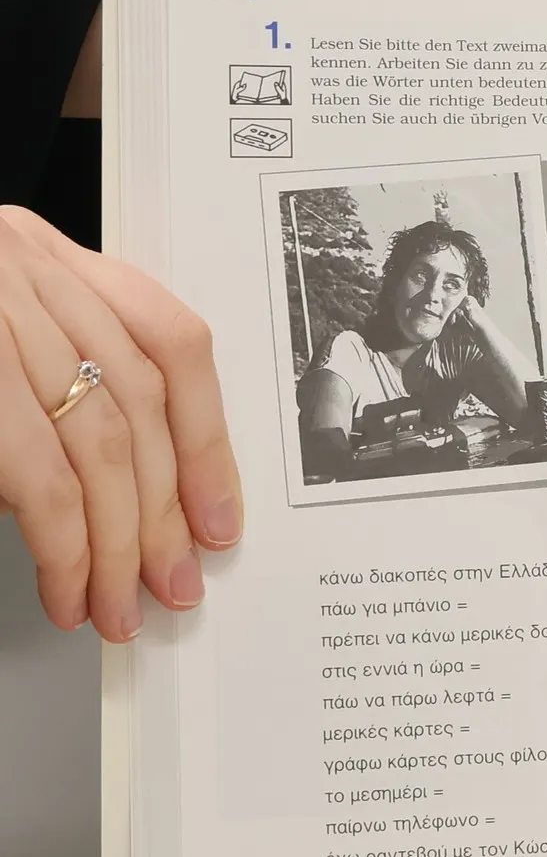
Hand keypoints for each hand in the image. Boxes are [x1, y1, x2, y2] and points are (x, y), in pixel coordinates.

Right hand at [0, 207, 242, 639]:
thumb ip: (42, 390)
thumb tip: (127, 501)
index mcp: (35, 252)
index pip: (172, 343)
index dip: (206, 440)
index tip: (217, 517)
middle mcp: (16, 268)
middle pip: (137, 406)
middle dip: (164, 513)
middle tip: (170, 585)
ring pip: (94, 443)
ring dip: (116, 543)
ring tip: (114, 604)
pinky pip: (35, 472)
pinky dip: (62, 541)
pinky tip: (63, 582)